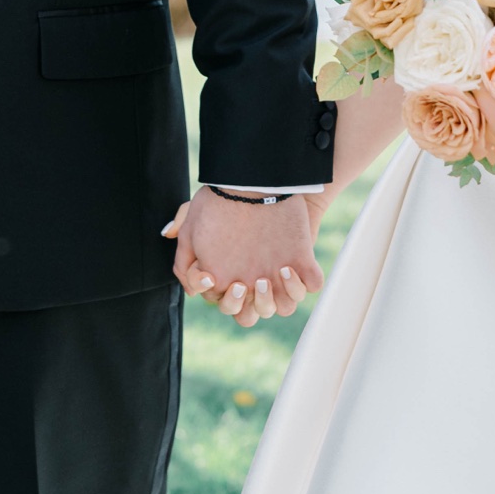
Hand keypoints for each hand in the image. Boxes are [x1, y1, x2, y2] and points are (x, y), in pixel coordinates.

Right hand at [162, 189, 323, 327]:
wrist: (261, 178)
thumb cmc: (226, 200)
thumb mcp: (196, 218)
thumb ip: (184, 249)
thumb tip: (190, 286)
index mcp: (232, 276)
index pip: (222, 303)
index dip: (217, 296)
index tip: (210, 276)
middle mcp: (255, 280)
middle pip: (247, 315)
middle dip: (243, 304)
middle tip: (242, 283)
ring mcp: (280, 273)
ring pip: (281, 308)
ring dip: (274, 299)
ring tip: (270, 273)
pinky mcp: (303, 260)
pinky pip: (310, 286)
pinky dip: (301, 283)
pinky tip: (290, 267)